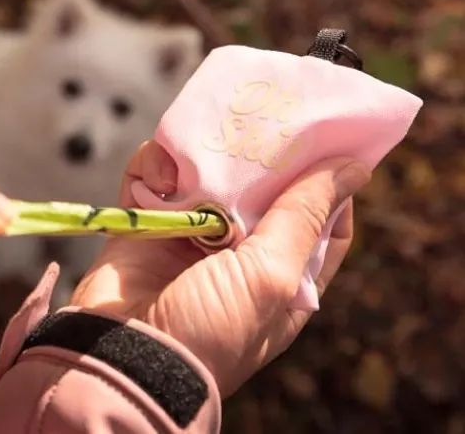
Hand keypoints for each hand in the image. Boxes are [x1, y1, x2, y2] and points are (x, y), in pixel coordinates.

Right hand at [71, 140, 370, 398]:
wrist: (122, 357)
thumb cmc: (208, 330)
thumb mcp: (272, 277)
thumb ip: (305, 217)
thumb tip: (353, 169)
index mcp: (280, 276)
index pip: (321, 224)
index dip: (331, 187)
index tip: (333, 145)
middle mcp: (239, 253)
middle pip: (264, 190)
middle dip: (266, 157)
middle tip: (269, 119)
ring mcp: (190, 234)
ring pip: (208, 175)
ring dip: (207, 156)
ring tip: (209, 143)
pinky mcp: (146, 221)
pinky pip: (153, 176)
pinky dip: (155, 164)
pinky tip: (162, 170)